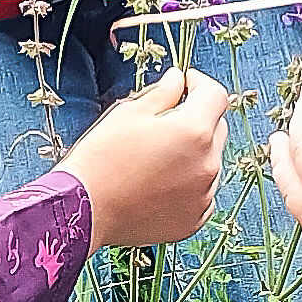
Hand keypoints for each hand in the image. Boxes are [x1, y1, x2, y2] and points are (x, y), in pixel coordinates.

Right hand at [59, 68, 230, 249]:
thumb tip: (177, 81)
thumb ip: (163, 92)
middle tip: (165, 120)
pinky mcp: (194, 220)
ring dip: (194, 152)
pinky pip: (202, 192)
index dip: (199, 83)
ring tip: (157, 157)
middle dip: (197, 117)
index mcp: (194, 131)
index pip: (216, 95)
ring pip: (210, 161)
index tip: (183, 84)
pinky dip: (189, 183)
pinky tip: (159, 182)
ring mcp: (203, 196)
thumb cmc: (102, 158)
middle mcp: (207, 165)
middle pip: (217, 128)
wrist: (84, 210)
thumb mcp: (130, 112)